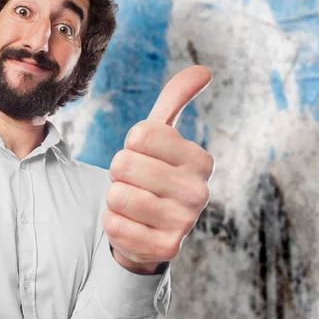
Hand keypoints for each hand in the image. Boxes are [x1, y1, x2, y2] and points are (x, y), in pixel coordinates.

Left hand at [104, 65, 214, 269]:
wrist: (149, 229)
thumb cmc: (152, 176)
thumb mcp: (162, 138)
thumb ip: (174, 101)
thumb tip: (204, 70)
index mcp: (200, 159)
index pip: (140, 134)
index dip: (130, 146)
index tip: (144, 158)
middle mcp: (200, 191)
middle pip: (124, 164)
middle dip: (118, 174)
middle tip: (135, 184)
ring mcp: (186, 223)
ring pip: (117, 195)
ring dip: (115, 200)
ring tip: (134, 205)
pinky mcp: (166, 249)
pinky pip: (114, 225)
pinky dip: (114, 224)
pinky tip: (132, 226)